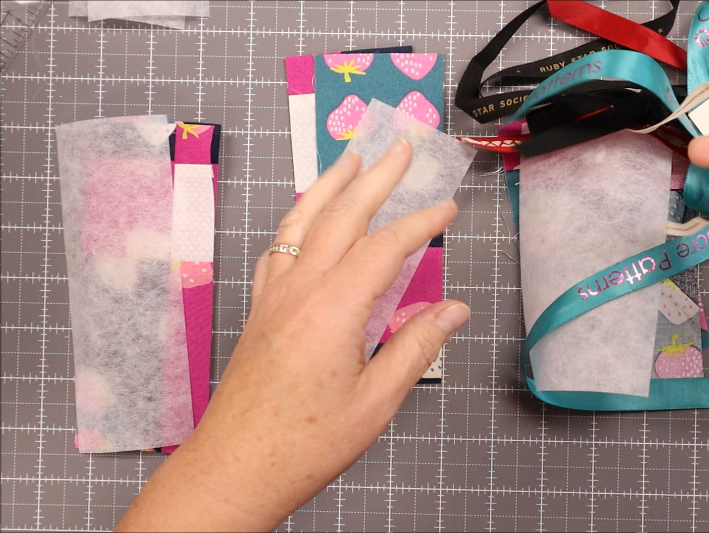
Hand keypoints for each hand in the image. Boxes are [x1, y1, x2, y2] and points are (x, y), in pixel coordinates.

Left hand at [117, 140, 469, 531]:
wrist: (234, 468)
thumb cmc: (305, 443)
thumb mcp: (376, 402)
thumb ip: (416, 347)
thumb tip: (453, 309)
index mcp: (334, 309)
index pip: (386, 248)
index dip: (421, 223)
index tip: (448, 209)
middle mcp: (299, 290)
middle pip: (341, 216)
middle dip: (375, 178)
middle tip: (401, 148)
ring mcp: (273, 297)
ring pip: (302, 223)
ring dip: (329, 186)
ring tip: (350, 159)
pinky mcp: (259, 310)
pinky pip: (278, 249)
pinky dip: (298, 221)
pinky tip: (306, 220)